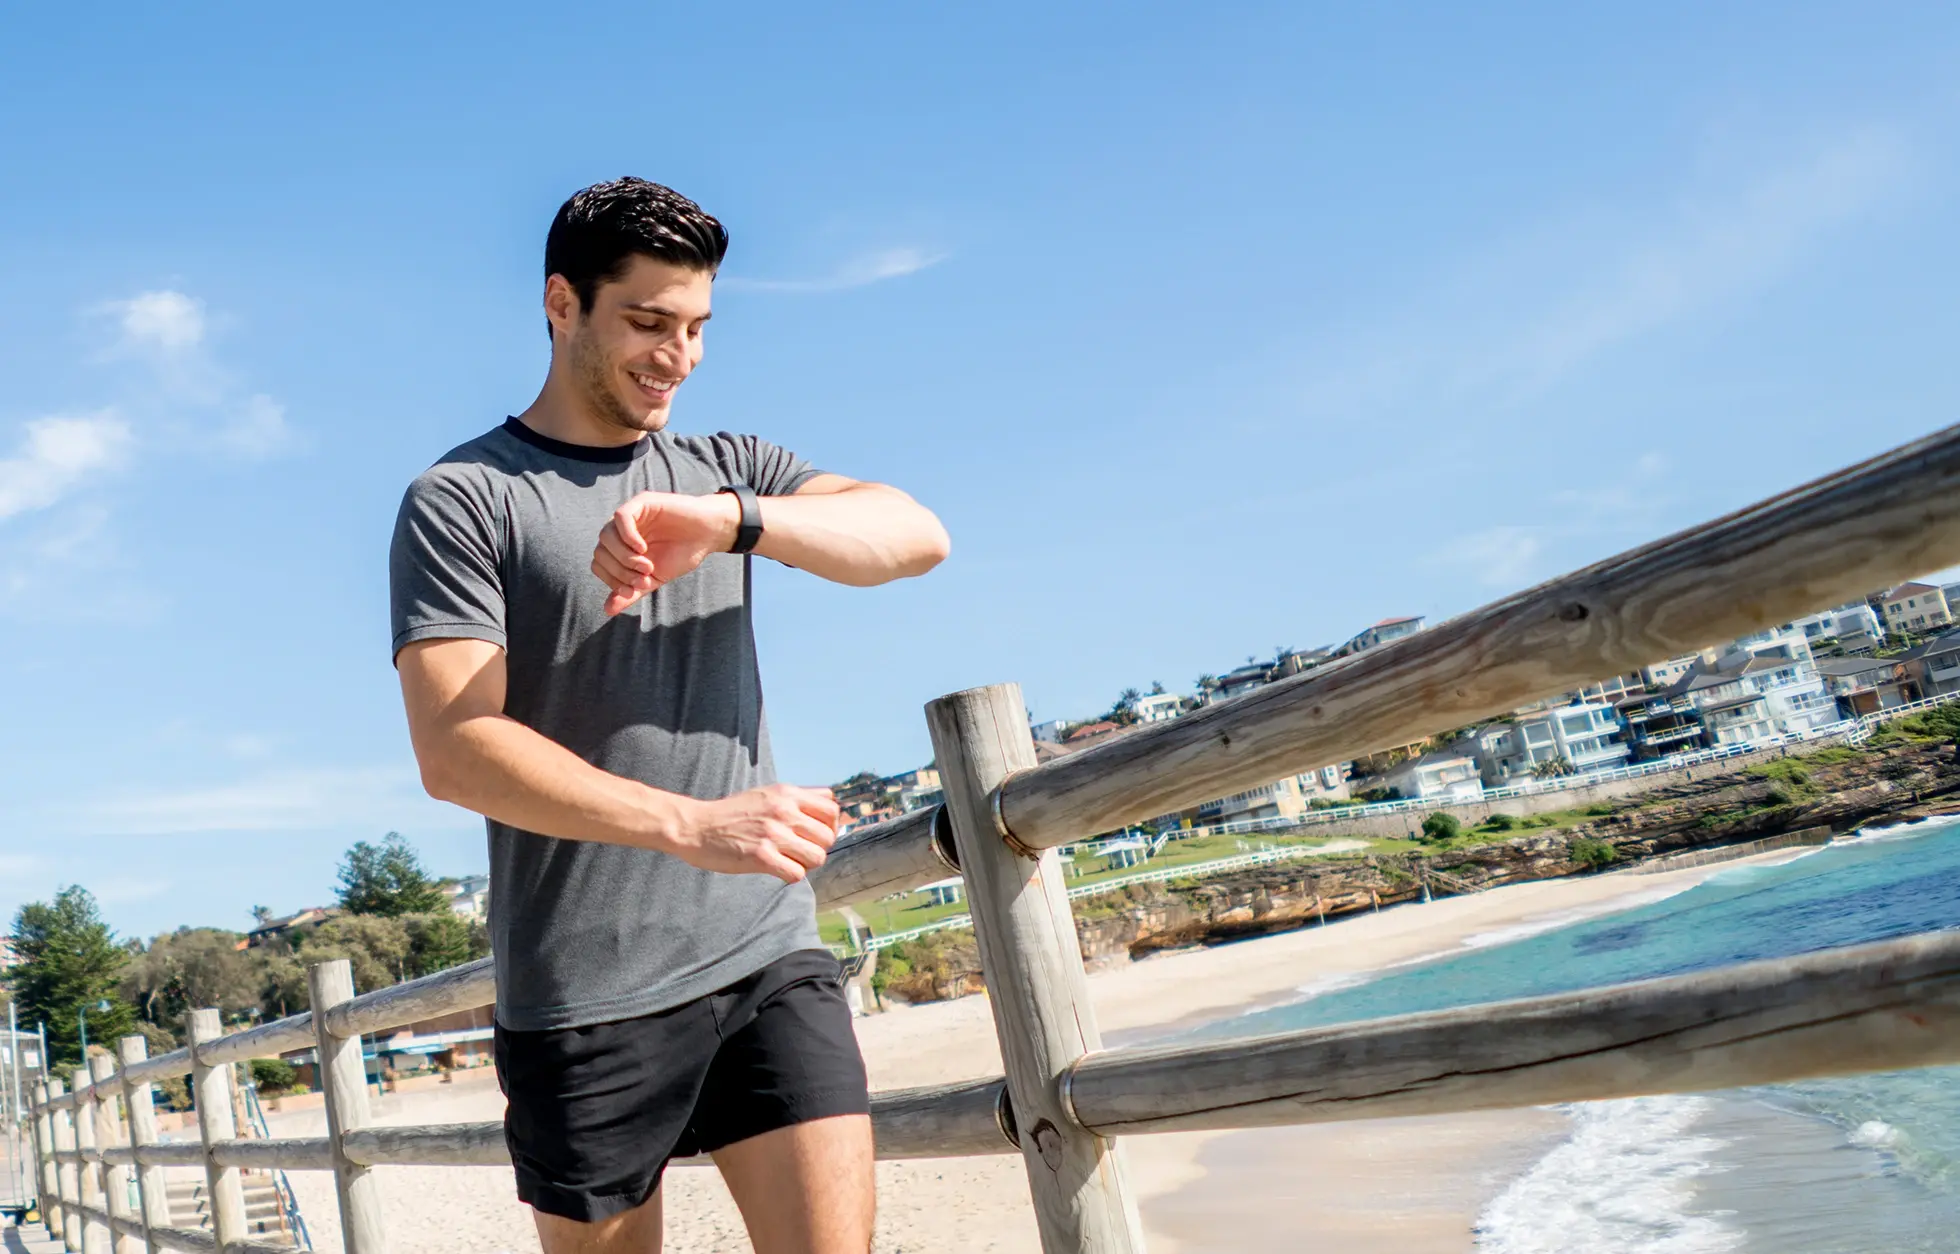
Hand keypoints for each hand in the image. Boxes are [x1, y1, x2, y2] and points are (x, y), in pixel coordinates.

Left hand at [592, 491, 741, 615]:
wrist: (709, 535)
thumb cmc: (683, 554)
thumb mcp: (654, 579)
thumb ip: (631, 592)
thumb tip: (608, 610)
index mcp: (621, 547)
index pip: (599, 564)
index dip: (612, 580)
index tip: (633, 590)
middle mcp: (621, 530)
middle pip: (600, 551)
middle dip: (620, 571)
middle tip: (644, 578)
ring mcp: (631, 515)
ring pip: (606, 536)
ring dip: (624, 557)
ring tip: (647, 566)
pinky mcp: (642, 502)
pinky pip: (621, 518)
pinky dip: (627, 537)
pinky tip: (642, 548)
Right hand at [669, 784, 841, 882]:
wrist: (696, 826)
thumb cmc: (732, 813)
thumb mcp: (766, 794)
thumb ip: (797, 799)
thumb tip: (833, 811)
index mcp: (787, 794)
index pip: (832, 809)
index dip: (830, 825)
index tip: (816, 834)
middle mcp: (783, 811)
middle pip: (828, 836)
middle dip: (819, 847)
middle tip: (801, 851)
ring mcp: (773, 834)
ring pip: (817, 856)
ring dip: (806, 863)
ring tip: (789, 860)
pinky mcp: (761, 857)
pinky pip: (797, 873)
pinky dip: (791, 875)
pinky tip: (778, 869)